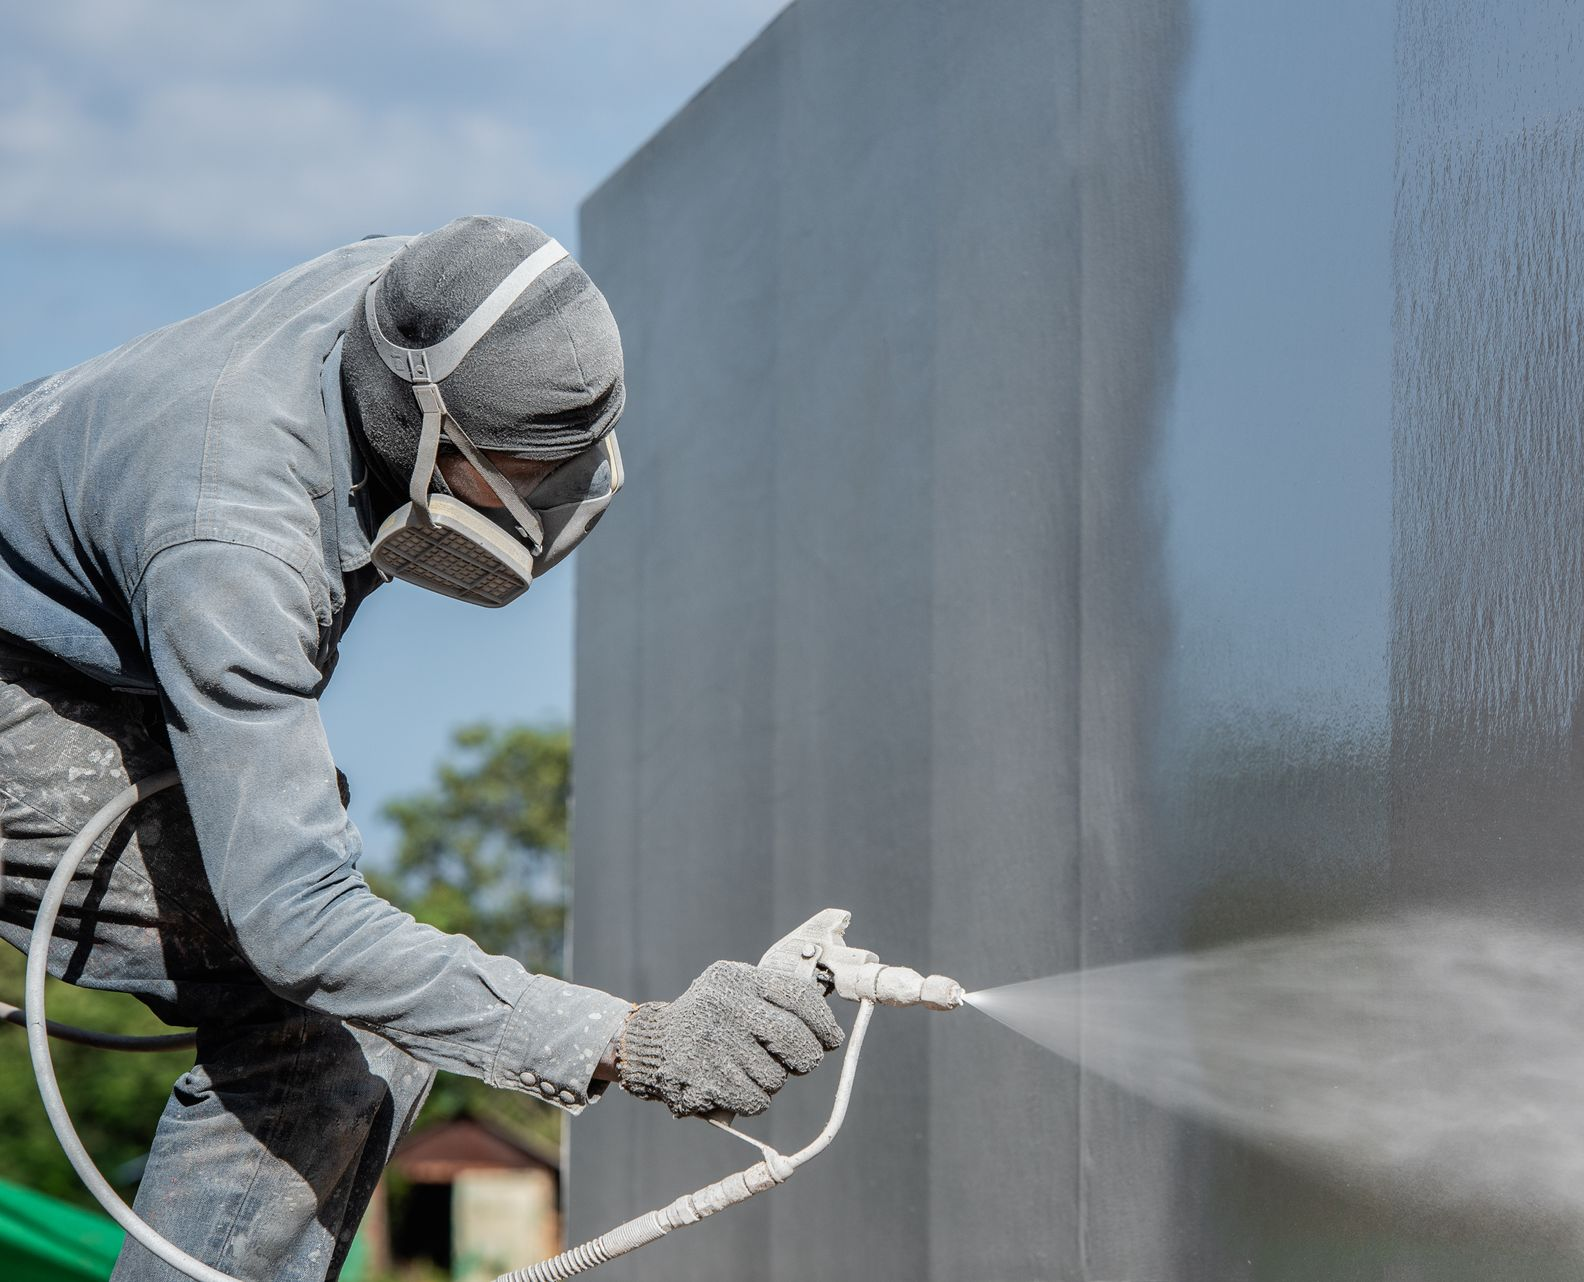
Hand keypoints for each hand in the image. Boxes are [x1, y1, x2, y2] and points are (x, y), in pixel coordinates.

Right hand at [613, 960, 842, 1116]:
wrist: (651, 1045)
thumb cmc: (709, 1018)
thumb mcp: (734, 990)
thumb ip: (773, 999)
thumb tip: (826, 1025)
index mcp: (737, 979)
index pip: (798, 996)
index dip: (823, 1022)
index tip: (831, 1039)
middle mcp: (725, 1006)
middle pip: (793, 1039)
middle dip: (807, 1057)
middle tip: (804, 1062)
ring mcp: (713, 1043)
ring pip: (776, 1076)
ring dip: (773, 1080)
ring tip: (750, 1068)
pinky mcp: (705, 1079)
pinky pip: (756, 1100)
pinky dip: (754, 1099)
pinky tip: (736, 1085)